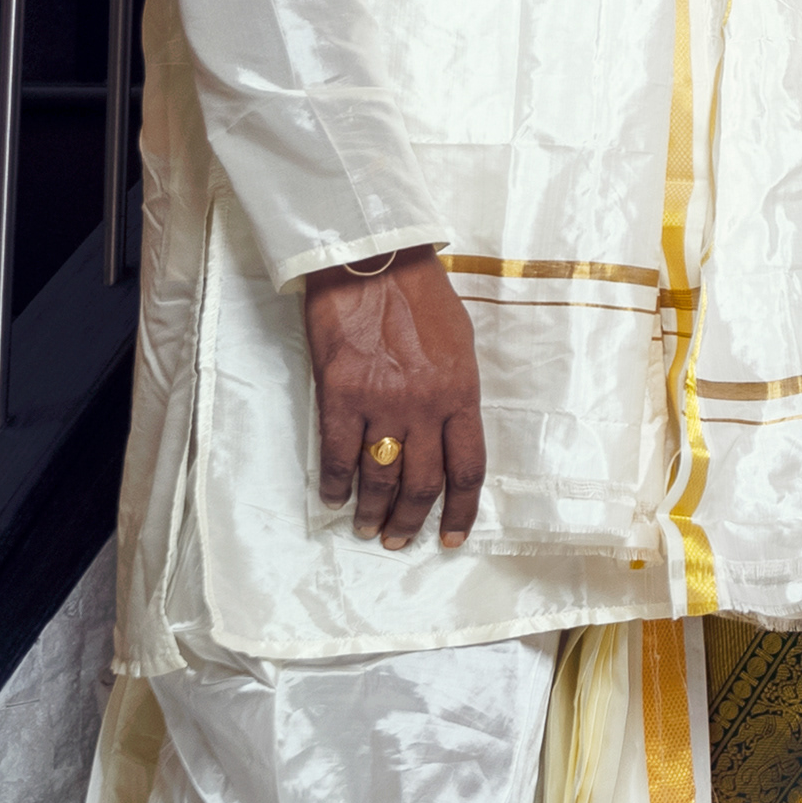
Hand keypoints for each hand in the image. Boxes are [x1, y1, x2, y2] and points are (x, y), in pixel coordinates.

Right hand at [304, 248, 484, 548]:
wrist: (374, 261)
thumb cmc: (421, 297)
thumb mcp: (460, 344)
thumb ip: (456, 392)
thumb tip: (449, 433)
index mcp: (462, 393)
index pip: (468, 468)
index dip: (462, 510)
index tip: (452, 537)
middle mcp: (426, 406)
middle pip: (422, 484)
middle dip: (411, 522)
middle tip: (398, 541)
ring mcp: (382, 403)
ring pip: (379, 478)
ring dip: (373, 513)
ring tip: (367, 530)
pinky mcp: (339, 395)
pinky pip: (336, 456)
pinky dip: (333, 485)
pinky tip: (332, 500)